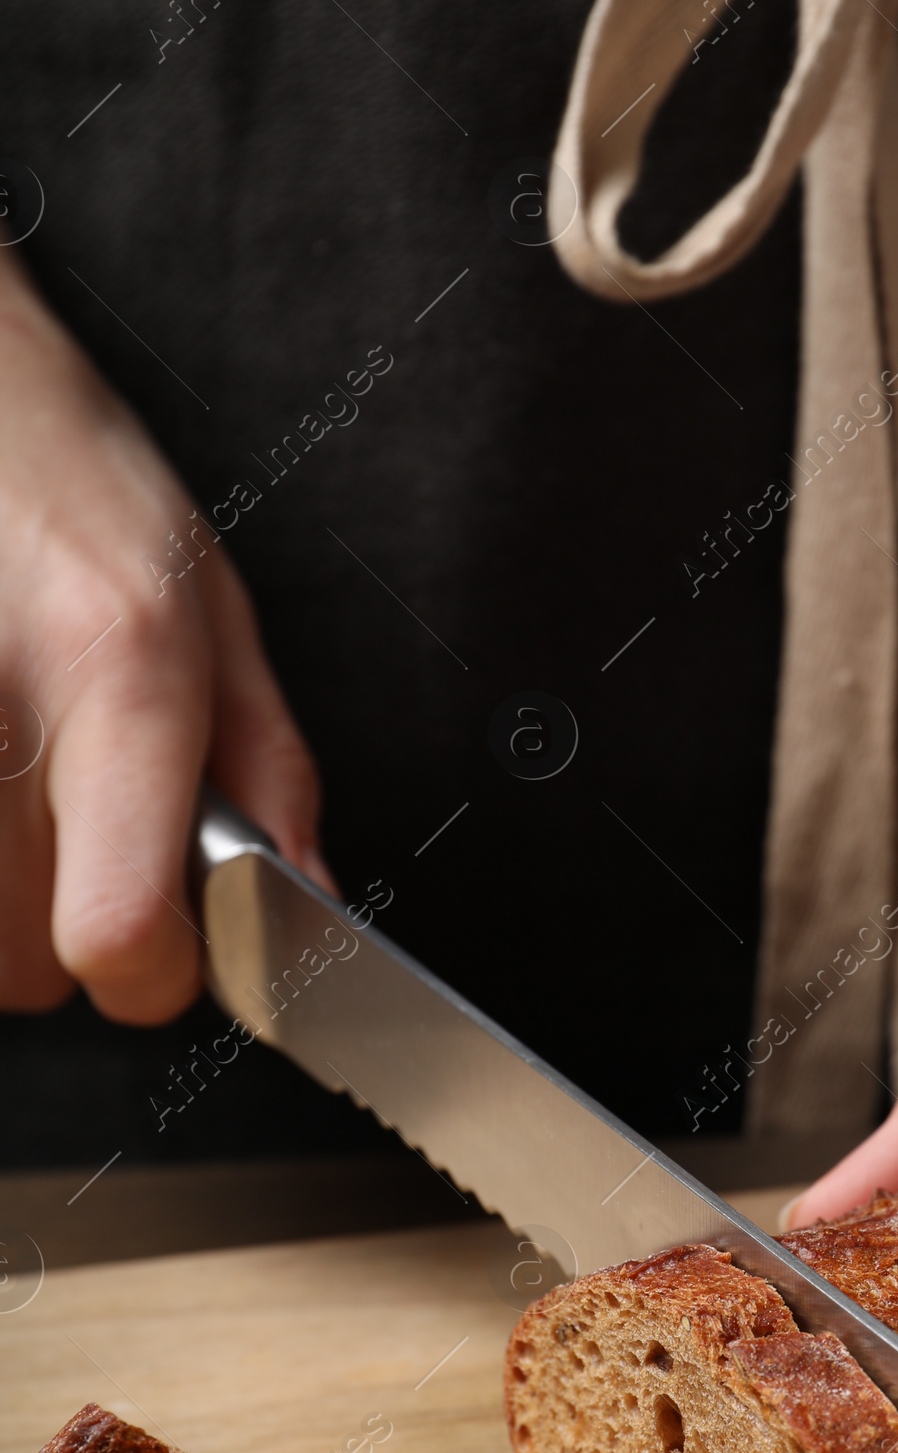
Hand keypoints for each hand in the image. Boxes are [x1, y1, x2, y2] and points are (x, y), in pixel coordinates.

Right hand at [0, 258, 328, 1023]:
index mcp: (120, 668)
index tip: (170, 930)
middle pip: (34, 969)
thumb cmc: (61, 483)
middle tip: (60, 786)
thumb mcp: (209, 604)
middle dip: (66, 911)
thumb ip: (270, 772)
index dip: (158, 964)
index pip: (121, 936)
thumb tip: (311, 906)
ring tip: (0, 755)